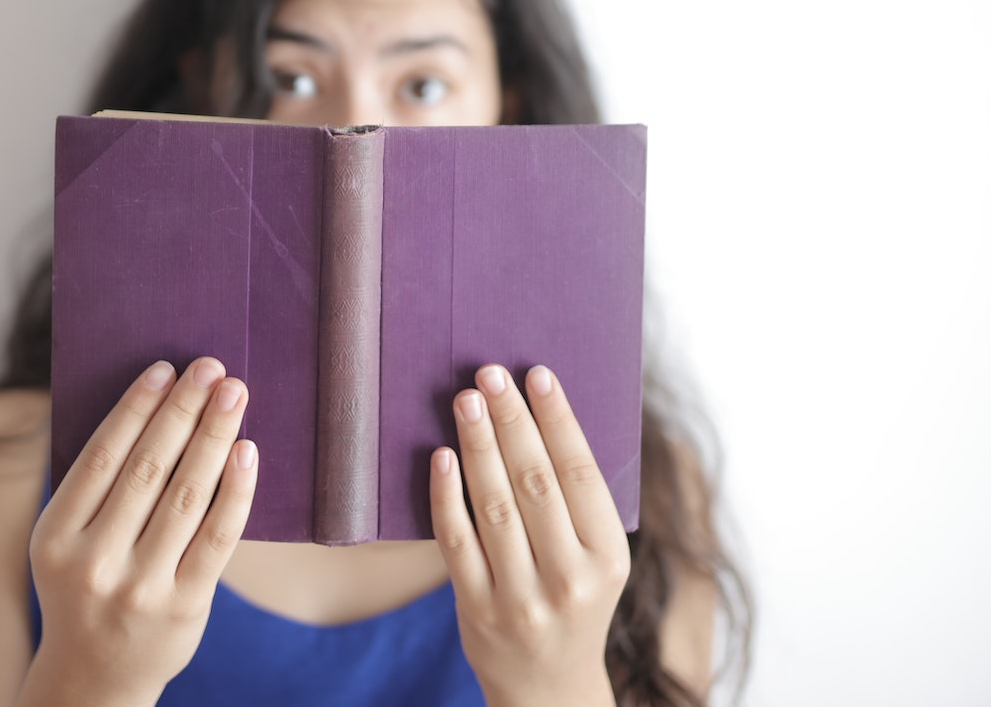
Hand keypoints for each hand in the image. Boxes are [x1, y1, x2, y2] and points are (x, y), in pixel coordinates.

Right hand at [17, 358, 257, 706]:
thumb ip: (93, 488)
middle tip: (211, 367)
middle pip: (147, 468)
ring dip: (214, 436)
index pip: (101, 456)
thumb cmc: (85, 590)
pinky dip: (235, 490)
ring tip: (234, 393)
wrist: (94, 679)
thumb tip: (146, 405)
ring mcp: (141, 587)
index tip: (164, 369)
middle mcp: (94, 563)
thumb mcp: (63, 544)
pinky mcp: (184, 607)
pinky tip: (246, 451)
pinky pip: (218, 536)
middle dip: (183, 410)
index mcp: (55, 537)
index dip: (135, 407)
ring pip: (186, 495)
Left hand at [431, 365, 629, 706]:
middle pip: (535, 483)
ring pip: (495, 507)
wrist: (547, 686)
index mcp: (607, 556)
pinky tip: (442, 456)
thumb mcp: (596, 559)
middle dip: (512, 421)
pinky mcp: (477, 608)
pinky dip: (446, 496)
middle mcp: (569, 578)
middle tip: (490, 374)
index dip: (559, 420)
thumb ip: (576, 501)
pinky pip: (457, 541)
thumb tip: (543, 413)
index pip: (581, 474)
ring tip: (466, 400)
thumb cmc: (572, 600)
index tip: (537, 374)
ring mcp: (520, 596)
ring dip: (478, 446)